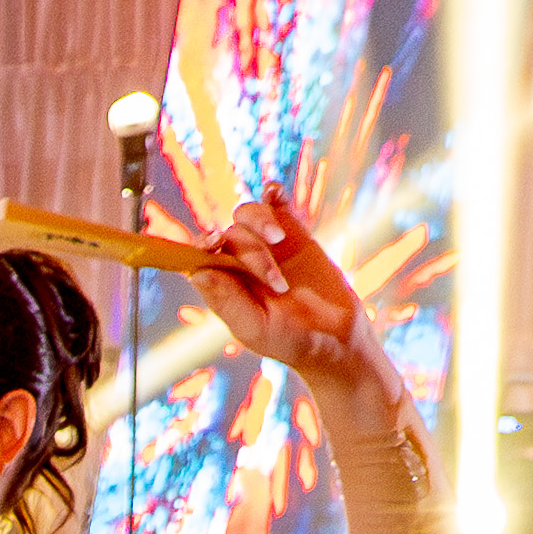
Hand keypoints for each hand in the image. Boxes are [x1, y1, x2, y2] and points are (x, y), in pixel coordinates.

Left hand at [185, 188, 399, 413]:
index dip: (199, 245)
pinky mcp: (293, 234)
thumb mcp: (256, 328)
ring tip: (279, 239)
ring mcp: (265, 246)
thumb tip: (197, 273)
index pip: (198, 256)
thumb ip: (228, 300)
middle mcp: (238, 262)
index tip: (212, 244)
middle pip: (229, 236)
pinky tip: (273, 192)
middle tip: (278, 283)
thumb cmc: (290, 341)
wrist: (335, 337)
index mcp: (223, 285)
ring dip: (260, 221)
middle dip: (251, 253)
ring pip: (247, 215)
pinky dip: (272, 194)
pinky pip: (276, 206)